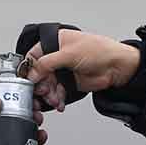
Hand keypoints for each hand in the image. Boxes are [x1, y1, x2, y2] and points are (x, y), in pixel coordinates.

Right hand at [23, 30, 140, 110]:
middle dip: (40, 84)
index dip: (29, 68)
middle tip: (43, 91)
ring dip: (49, 94)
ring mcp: (63, 70)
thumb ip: (47, 63)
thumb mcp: (69, 54)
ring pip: (47, 85)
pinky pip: (57, 92)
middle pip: (39, 73)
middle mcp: (58, 56)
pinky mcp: (69, 82)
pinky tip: (59, 102)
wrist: (116, 67)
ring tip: (54, 99)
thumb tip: (32, 72)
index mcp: (55, 42)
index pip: (34, 55)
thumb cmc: (99, 51)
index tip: (28, 80)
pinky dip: (57, 99)